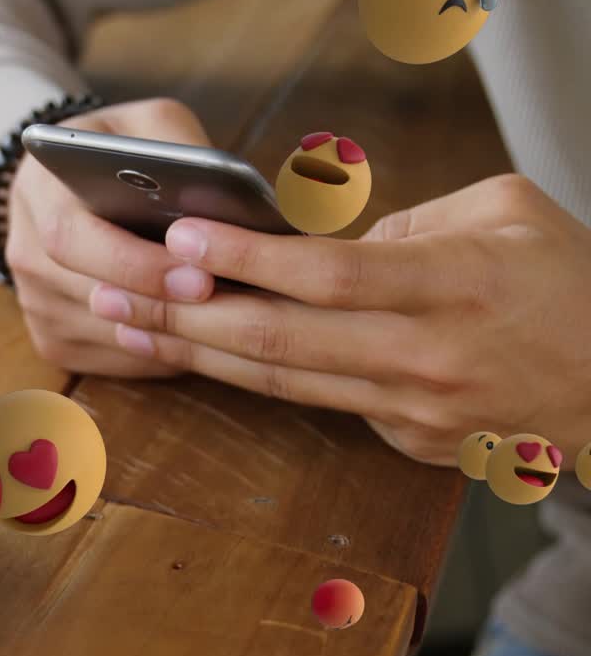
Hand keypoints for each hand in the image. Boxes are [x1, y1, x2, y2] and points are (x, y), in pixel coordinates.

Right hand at [6, 98, 216, 376]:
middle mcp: (23, 250)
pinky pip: (107, 362)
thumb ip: (176, 150)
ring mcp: (32, 301)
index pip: (72, 237)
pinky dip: (156, 355)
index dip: (134, 262)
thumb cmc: (121, 154)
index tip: (198, 272)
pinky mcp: (50, 339)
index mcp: (37, 189)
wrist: (70, 185)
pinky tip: (195, 336)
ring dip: (164, 334)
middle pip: (83, 293)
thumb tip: (221, 201)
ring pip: (100, 334)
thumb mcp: (147, 126)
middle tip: (216, 298)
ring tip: (224, 320)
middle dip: (157, 300)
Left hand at [89, 174, 590, 464]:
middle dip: (185, 315)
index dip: (247, 261)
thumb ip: (410, 224)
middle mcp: (424, 358)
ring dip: (198, 353)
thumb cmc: (570, 283)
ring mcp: (413, 411)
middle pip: (281, 343)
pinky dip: (252, 379)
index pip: (327, 276)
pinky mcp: (407, 441)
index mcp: (451, 288)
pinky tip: (201, 355)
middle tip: (112, 289)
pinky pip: (318, 403)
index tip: (180, 239)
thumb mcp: (506, 215)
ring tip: (128, 324)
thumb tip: (324, 247)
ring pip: (283, 383)